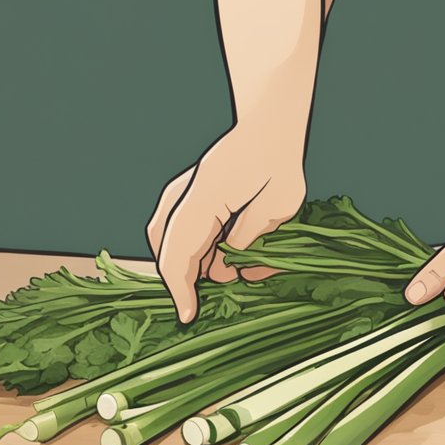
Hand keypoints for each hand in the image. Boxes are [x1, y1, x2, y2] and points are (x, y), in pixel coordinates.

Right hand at [147, 127, 305, 322]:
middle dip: (183, 282)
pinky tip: (213, 256)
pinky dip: (189, 250)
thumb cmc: (278, 164)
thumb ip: (250, 242)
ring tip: (218, 276)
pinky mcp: (182, 195)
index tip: (188, 317)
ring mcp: (178, 193)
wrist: (268, 128)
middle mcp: (182, 196)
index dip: (182, 290)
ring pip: (166, 241)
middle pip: (167, 251)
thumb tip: (233, 273)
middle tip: (205, 304)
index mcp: (204, 199)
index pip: (180, 254)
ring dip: (188, 265)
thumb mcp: (277, 207)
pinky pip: (172, 230)